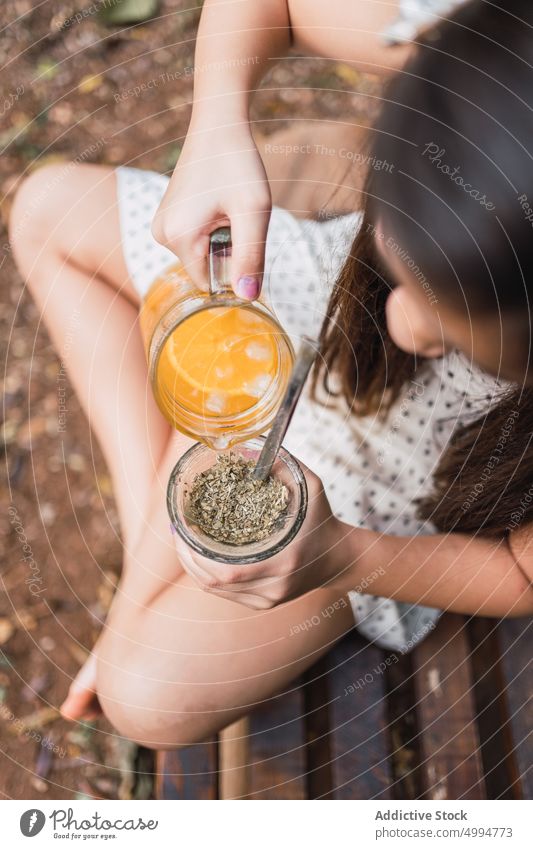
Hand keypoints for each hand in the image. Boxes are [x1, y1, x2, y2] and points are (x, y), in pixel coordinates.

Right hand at [151, 122, 271, 298]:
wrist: (219, 123)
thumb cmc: (238, 162)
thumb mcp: (253, 212)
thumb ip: (251, 256)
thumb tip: (249, 297)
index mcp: (179, 237)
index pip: (209, 284)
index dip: (233, 272)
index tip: (247, 242)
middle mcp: (161, 234)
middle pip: (205, 269)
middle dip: (228, 253)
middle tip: (239, 218)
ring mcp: (161, 225)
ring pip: (201, 255)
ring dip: (222, 241)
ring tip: (228, 208)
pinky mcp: (166, 216)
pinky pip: (195, 240)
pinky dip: (213, 231)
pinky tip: (219, 205)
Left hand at [174, 461, 346, 608]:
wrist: (338, 558)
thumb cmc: (322, 520)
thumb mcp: (310, 487)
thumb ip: (283, 466)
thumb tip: (249, 449)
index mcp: (283, 560)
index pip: (227, 570)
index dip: (196, 553)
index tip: (183, 526)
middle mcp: (273, 585)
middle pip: (213, 582)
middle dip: (186, 556)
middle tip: (177, 529)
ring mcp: (267, 599)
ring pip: (214, 589)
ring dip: (192, 565)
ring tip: (183, 539)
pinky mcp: (262, 603)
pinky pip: (223, 593)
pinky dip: (206, 574)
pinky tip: (198, 554)